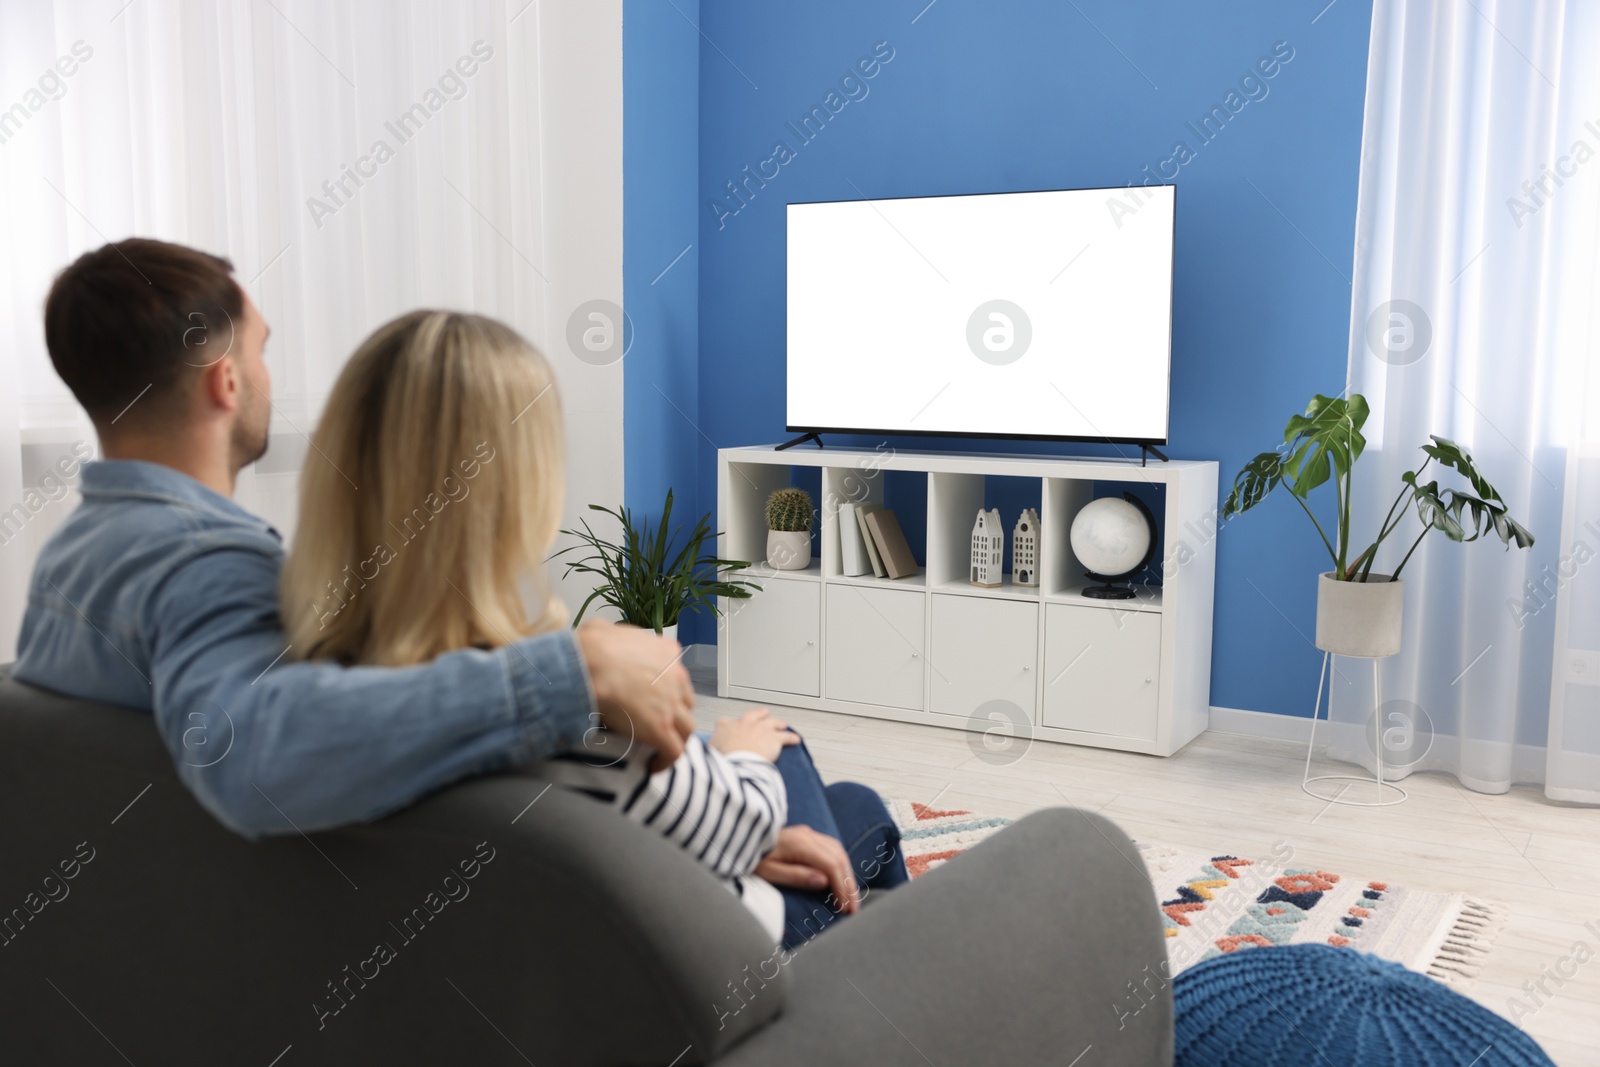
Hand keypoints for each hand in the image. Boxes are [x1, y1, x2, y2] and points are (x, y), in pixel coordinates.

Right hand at [575, 620, 693, 772]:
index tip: (655, 700)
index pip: (677, 676)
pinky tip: (654, 765)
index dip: (667, 691)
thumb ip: (614, 636)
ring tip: (659, 749)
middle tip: (657, 724)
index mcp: (667, 652)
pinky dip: (667, 760)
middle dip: (674, 714)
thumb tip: (600, 636)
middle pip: (685, 702)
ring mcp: (671, 703)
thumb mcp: (606, 630)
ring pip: (686, 728)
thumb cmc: (591, 646)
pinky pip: (674, 750)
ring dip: (674, 738)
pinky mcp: (662, 727)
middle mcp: (676, 677)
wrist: (588, 663)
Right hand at [708, 708, 799, 762]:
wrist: (735, 761)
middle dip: (760, 714)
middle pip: (754, 715)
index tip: (725, 724)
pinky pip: (786, 737)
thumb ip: (710, 749)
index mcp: (727, 728)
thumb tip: (706, 754)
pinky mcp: (774, 739)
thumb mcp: (709, 752)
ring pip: (773, 722)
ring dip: (778, 723)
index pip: (725, 723)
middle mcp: (745, 725)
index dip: (727, 724)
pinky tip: (796, 740)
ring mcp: (761, 730)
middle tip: (764, 713)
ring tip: (782, 725)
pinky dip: (792, 738)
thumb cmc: (722, 758)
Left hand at [753, 825, 859, 915]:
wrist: (737, 837)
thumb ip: (796, 876)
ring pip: (838, 851)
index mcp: (800, 844)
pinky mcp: (805, 836)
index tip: (846, 909)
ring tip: (850, 897)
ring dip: (847, 874)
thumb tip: (823, 882)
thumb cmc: (750, 858)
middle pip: (839, 858)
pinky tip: (840, 878)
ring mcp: (807, 833)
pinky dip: (840, 864)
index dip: (842, 888)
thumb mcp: (768, 872)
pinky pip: (831, 848)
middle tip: (854, 909)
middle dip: (849, 884)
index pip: (831, 866)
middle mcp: (808, 835)